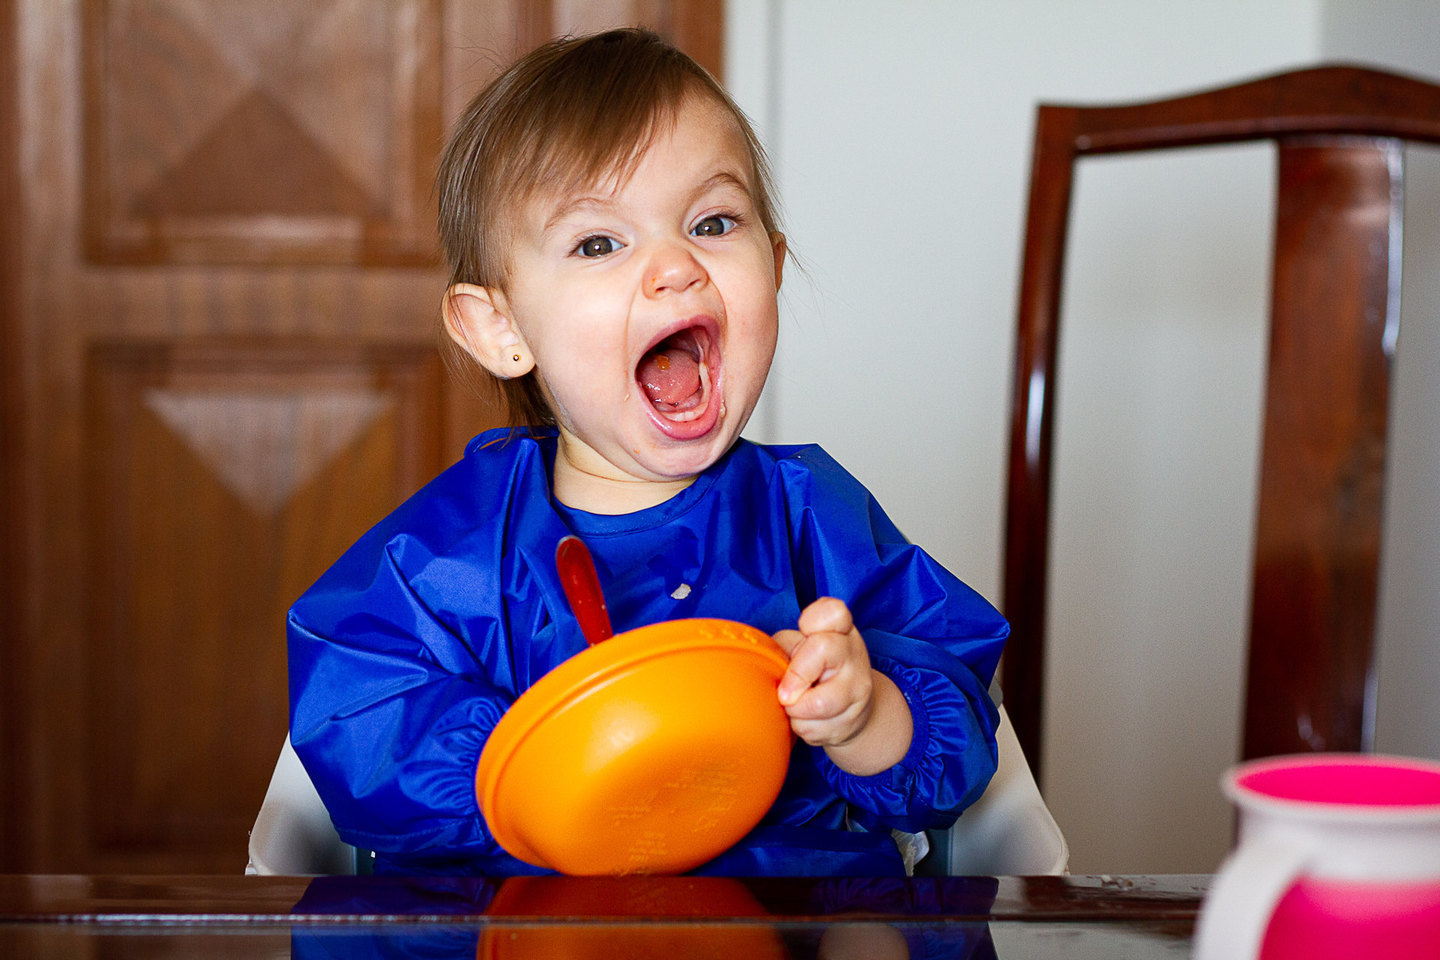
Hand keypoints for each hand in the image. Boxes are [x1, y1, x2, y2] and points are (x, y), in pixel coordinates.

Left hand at [772, 598, 874, 747]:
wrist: (852, 710)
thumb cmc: (817, 671)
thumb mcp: (803, 649)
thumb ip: (786, 647)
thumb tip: (771, 666)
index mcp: (840, 630)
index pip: (833, 612)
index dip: (812, 621)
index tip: (803, 632)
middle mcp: (853, 654)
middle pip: (822, 648)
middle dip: (796, 674)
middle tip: (785, 690)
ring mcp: (857, 688)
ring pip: (817, 703)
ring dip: (794, 709)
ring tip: (795, 706)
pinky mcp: (851, 721)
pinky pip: (812, 729)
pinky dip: (800, 728)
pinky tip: (806, 720)